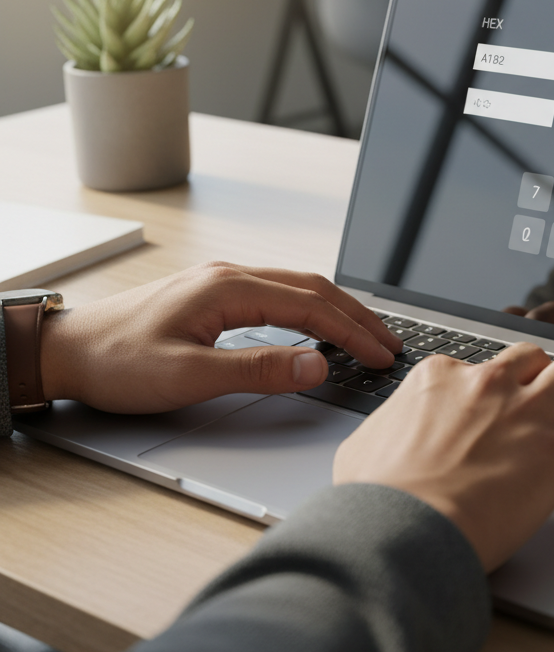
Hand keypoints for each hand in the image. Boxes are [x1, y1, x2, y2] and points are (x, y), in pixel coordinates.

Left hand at [39, 261, 402, 412]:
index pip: (312, 306)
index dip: (353, 331)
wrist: (66, 352)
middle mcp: (230, 275)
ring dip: (336, 309)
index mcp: (229, 288)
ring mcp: (222, 281)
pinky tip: (317, 324)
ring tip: (365, 333)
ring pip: (297, 287)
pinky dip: (311, 308)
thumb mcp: (188, 375)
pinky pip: (278, 294)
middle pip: (313, 287)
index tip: (382, 354)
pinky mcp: (213, 294)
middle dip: (357, 315)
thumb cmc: (116, 362)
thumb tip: (317, 363)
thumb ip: (258, 369)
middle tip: (389, 342)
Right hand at [332, 343, 553, 571]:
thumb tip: (387, 437)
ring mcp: (525, 415)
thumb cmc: (376, 499)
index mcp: (441, 378)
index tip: (492, 408)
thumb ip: (388, 428)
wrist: (402, 531)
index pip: (476, 367)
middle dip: (539, 374)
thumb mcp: (364, 447)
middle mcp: (487, 385)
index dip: (487, 390)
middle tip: (544, 399)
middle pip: (530, 358)